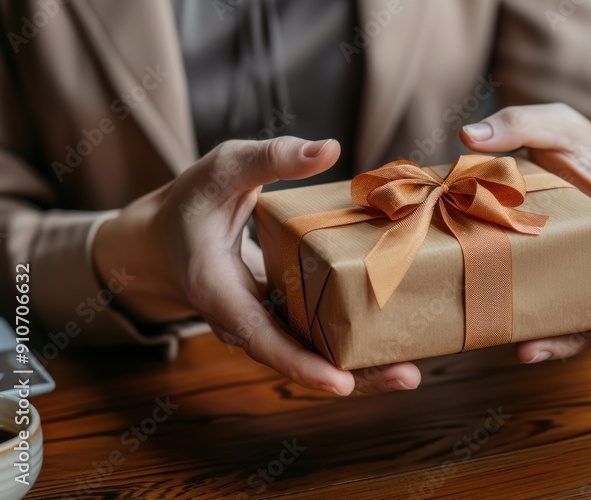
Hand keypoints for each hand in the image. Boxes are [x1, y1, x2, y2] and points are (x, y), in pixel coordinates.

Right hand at [93, 137, 420, 394]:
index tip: (341, 385)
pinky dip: (354, 346)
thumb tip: (328, 147)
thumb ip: (270, 158)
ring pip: (314, 357)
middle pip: (301, 360)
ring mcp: (267, 324)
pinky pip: (319, 339)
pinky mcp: (285, 317)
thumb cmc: (191, 202)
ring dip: (362, 369)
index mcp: (221, 294)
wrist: (163, 241)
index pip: (263, 339)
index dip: (302, 364)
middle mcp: (246, 321)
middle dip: (354, 377)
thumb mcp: (221, 169)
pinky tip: (397, 343)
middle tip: (408, 380)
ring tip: (411, 374)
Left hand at [461, 103, 590, 365]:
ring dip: (552, 341)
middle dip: (576, 341)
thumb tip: (469, 135)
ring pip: (577, 317)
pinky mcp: (557, 276)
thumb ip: (520, 122)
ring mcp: (584, 271)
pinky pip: (550, 306)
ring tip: (519, 351)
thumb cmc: (576, 141)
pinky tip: (501, 332)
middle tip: (534, 354)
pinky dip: (531, 322)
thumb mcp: (556, 122)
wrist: (572, 154)